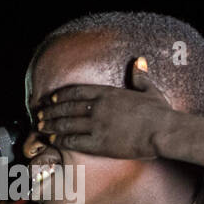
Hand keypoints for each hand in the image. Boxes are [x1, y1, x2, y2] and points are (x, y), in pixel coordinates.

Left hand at [34, 57, 174, 159]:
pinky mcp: (100, 143)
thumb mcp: (149, 90)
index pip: (77, 91)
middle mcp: (99, 107)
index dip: (61, 95)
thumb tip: (139, 60)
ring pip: (67, 123)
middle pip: (67, 107)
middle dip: (50, 111)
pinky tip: (52, 140)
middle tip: (39, 114)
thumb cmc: (160, 112)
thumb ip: (140, 76)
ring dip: (51, 125)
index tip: (51, 98)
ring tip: (40, 127)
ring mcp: (98, 125)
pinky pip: (74, 140)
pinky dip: (60, 139)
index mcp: (108, 93)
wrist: (164, 131)